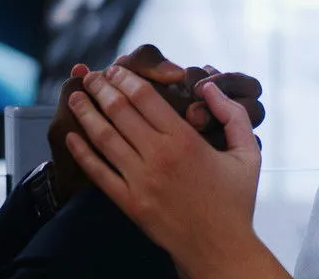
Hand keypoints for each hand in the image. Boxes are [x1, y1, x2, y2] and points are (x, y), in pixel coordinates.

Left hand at [65, 65, 271, 277]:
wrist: (220, 249)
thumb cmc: (234, 201)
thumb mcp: (247, 154)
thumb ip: (233, 115)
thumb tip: (208, 87)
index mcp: (184, 140)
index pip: (145, 97)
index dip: (126, 78)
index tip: (116, 69)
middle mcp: (159, 157)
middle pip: (120, 111)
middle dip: (101, 88)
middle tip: (91, 76)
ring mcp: (141, 181)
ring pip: (104, 137)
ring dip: (86, 113)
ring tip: (75, 96)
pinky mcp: (130, 203)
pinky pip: (98, 173)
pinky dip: (81, 152)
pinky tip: (71, 137)